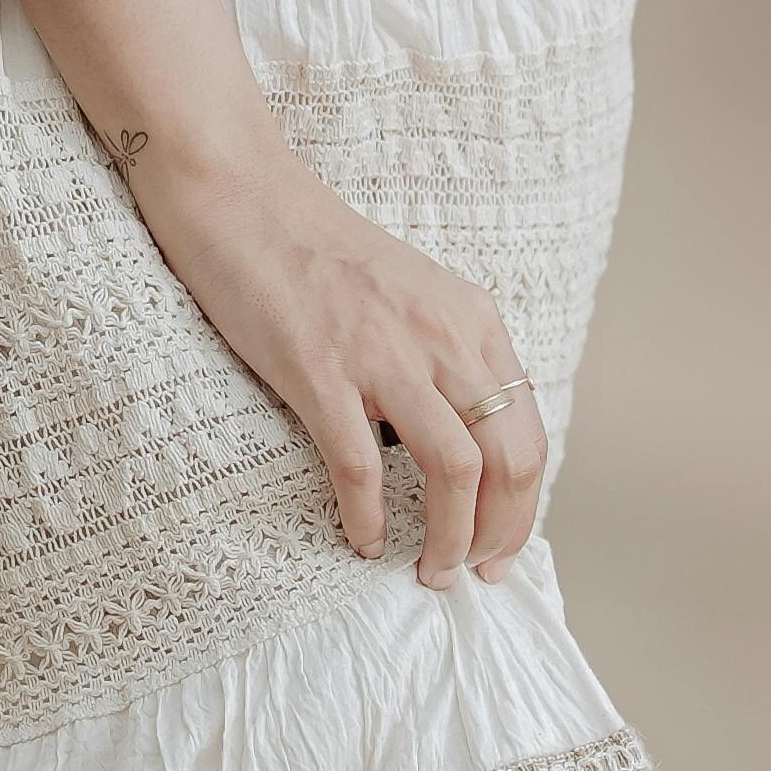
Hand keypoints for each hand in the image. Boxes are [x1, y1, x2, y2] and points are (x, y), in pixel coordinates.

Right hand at [123, 117, 549, 589]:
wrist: (241, 197)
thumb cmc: (319, 253)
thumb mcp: (413, 296)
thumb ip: (446, 357)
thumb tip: (463, 446)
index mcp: (471, 321)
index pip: (529, 434)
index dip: (524, 506)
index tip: (501, 547)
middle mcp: (442, 337)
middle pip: (509, 460)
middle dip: (500, 534)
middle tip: (473, 573)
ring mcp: (382, 354)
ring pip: (454, 471)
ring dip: (448, 539)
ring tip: (428, 571)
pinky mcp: (319, 371)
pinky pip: (362, 466)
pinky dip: (368, 517)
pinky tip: (360, 539)